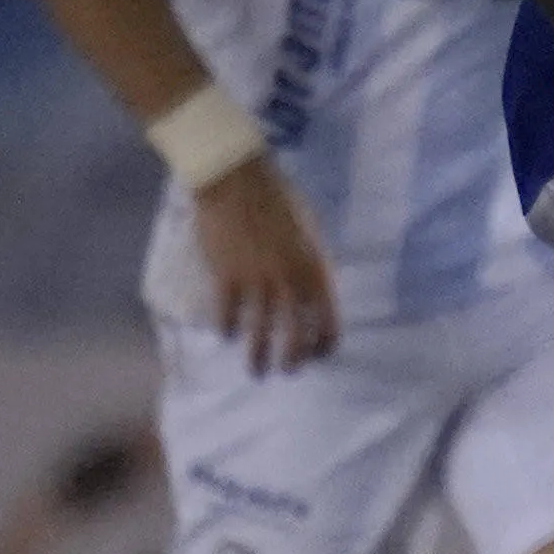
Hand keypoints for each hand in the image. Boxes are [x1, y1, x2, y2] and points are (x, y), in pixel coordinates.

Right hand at [191, 158, 341, 377]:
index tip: (320, 354)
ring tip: (256, 371)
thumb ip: (312, 263)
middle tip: (288, 371)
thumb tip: (313, 289)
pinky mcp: (225, 278)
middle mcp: (288, 282)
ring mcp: (256, 282)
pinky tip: (225, 335)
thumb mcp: (310, 231)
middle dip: (293, 358)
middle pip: (294, 334)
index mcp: (315, 269)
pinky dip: (226, 328)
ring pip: (259, 332)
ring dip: (258, 356)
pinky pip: (227, 314)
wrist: (236, 181)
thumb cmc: (279, 199)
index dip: (325, 342)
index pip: (328, 319)